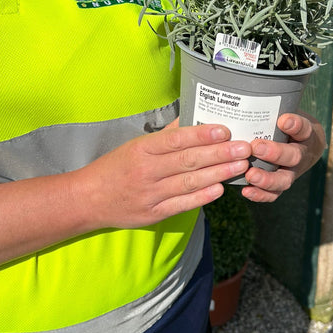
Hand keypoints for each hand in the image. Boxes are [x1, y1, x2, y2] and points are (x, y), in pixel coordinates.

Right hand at [78, 120, 250, 228]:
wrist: (87, 200)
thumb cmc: (115, 168)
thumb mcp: (135, 145)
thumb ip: (165, 136)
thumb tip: (192, 118)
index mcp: (142, 150)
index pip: (176, 140)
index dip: (202, 134)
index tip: (225, 130)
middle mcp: (147, 172)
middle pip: (188, 161)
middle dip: (219, 154)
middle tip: (244, 147)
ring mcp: (151, 195)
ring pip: (189, 182)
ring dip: (218, 173)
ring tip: (240, 166)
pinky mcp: (154, 214)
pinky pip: (183, 204)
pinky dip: (203, 197)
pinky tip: (221, 188)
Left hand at [241, 111, 325, 202]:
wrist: (303, 145)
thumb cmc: (286, 124)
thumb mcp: (288, 110)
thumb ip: (273, 106)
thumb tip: (246, 85)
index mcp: (306, 134)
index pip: (304, 128)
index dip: (295, 124)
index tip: (283, 119)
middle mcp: (302, 154)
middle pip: (293, 156)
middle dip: (275, 153)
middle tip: (256, 146)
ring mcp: (293, 172)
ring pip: (284, 179)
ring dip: (267, 178)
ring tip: (251, 174)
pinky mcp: (282, 185)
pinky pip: (274, 194)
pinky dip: (261, 194)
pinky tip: (246, 191)